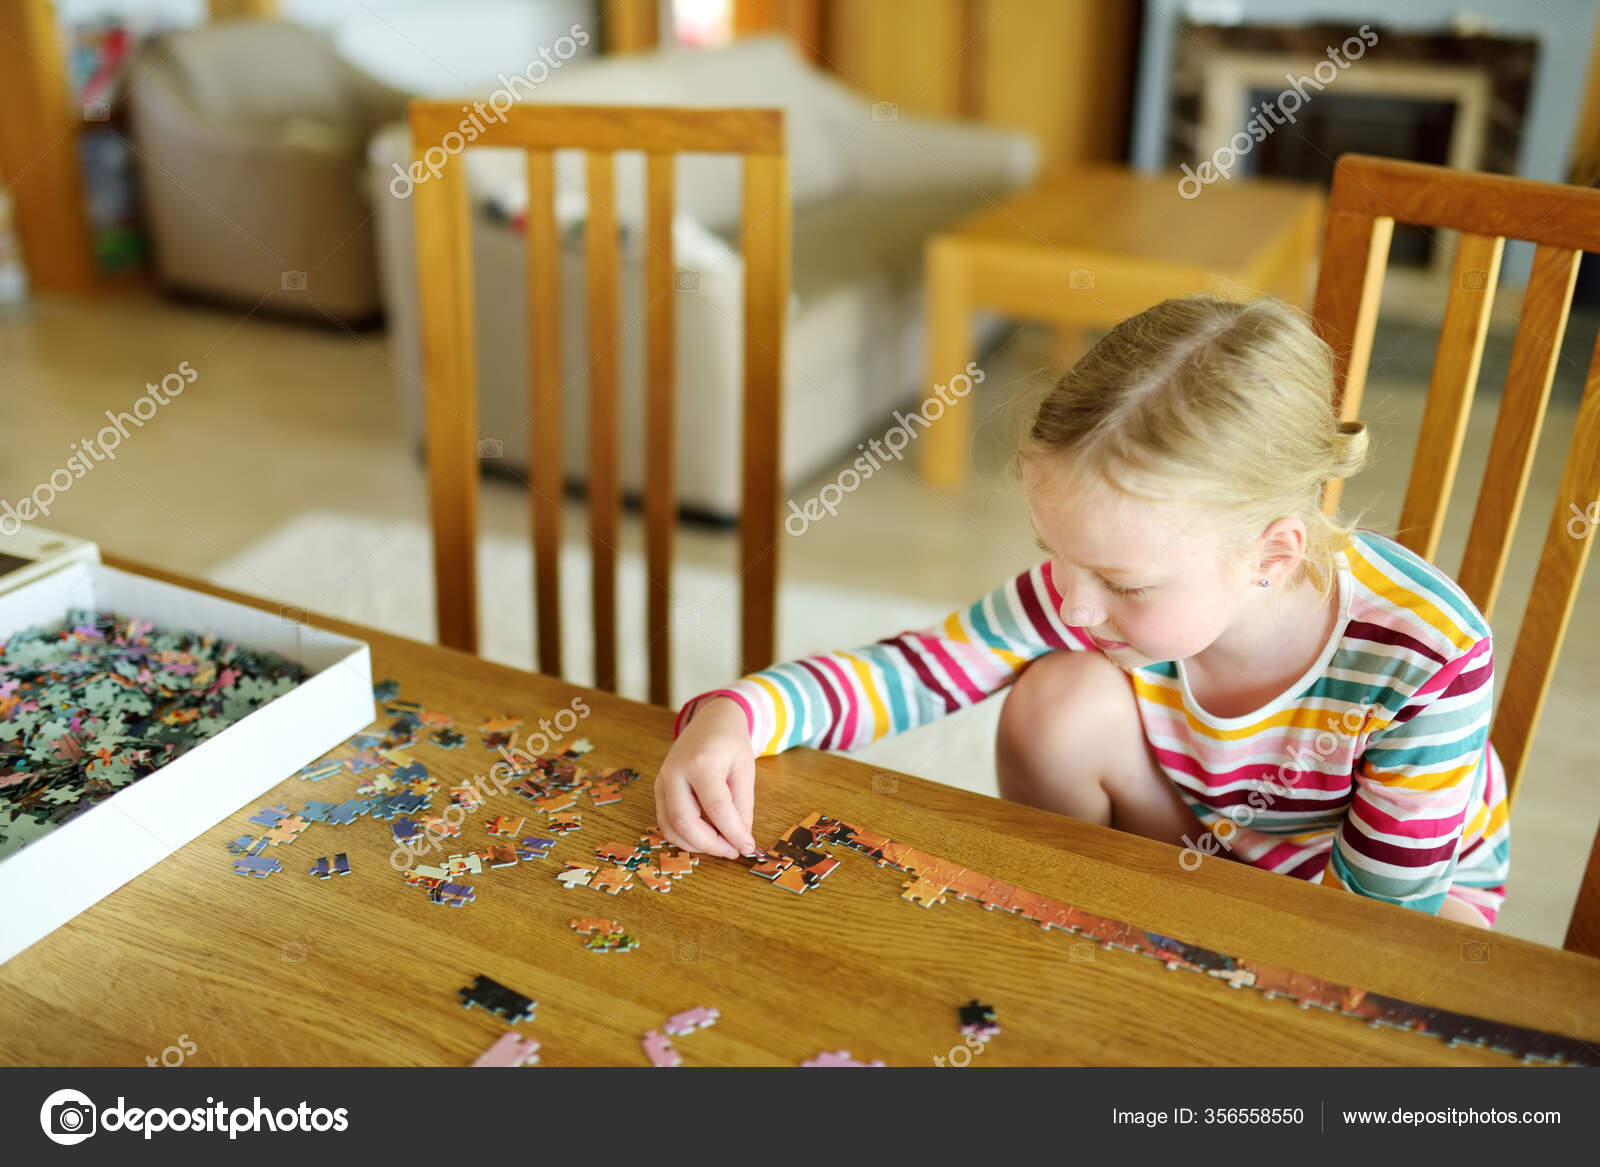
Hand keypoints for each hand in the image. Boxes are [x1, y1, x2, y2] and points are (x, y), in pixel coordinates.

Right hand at [656, 697, 756, 858]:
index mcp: (701, 763)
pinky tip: (704, 837)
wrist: (710, 720)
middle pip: (685, 822)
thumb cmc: (730, 742)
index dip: (733, 833)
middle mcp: (675, 772)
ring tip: (720, 845)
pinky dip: (684, 836)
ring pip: (670, 827)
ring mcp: (661, 780)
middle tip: (732, 851)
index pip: (716, 809)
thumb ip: (743, 806)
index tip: (748, 848)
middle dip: (710, 845)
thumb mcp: (745, 770)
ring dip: (695, 845)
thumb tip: (741, 839)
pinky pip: (666, 821)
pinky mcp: (658, 788)